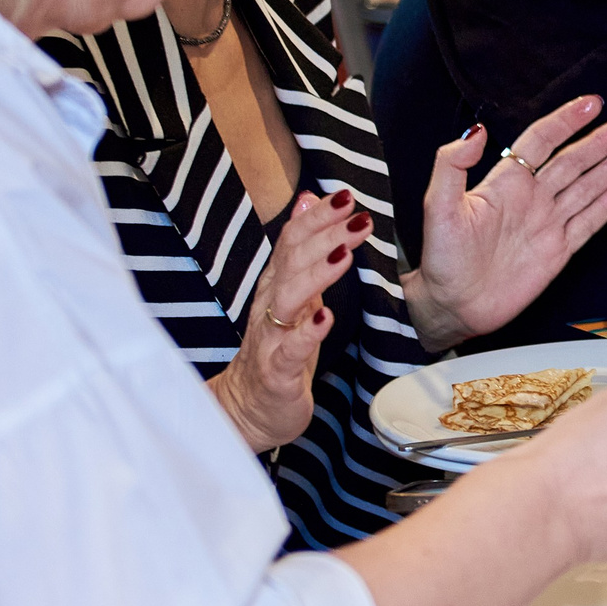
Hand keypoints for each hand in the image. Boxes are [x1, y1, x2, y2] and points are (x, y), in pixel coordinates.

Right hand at [210, 190, 362, 449]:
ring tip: (345, 255)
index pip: (292, 242)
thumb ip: (302, 249)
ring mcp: (271, 339)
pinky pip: (289, 351)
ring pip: (288, 300)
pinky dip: (306, 334)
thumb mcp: (294, 293)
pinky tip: (326, 318)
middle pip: (291, 262)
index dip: (318, 218)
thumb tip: (308, 200)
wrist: (248, 409)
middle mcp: (271, 307)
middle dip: (325, 236)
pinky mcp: (278, 373)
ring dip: (317, 274)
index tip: (347, 197)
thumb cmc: (278, 349)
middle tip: (358, 217)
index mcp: (277, 287)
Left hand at [405, 96, 606, 350]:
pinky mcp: (558, 251)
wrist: (454, 306)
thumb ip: (453, 166)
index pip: (542, 141)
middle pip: (573, 161)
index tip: (592, 104)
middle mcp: (531, 198)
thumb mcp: (440, 208)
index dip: (566, 121)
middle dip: (601, 140)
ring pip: (586, 187)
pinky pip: (588, 222)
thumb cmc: (442, 258)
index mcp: (506, 183)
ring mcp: (547, 223)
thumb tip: (478, 130)